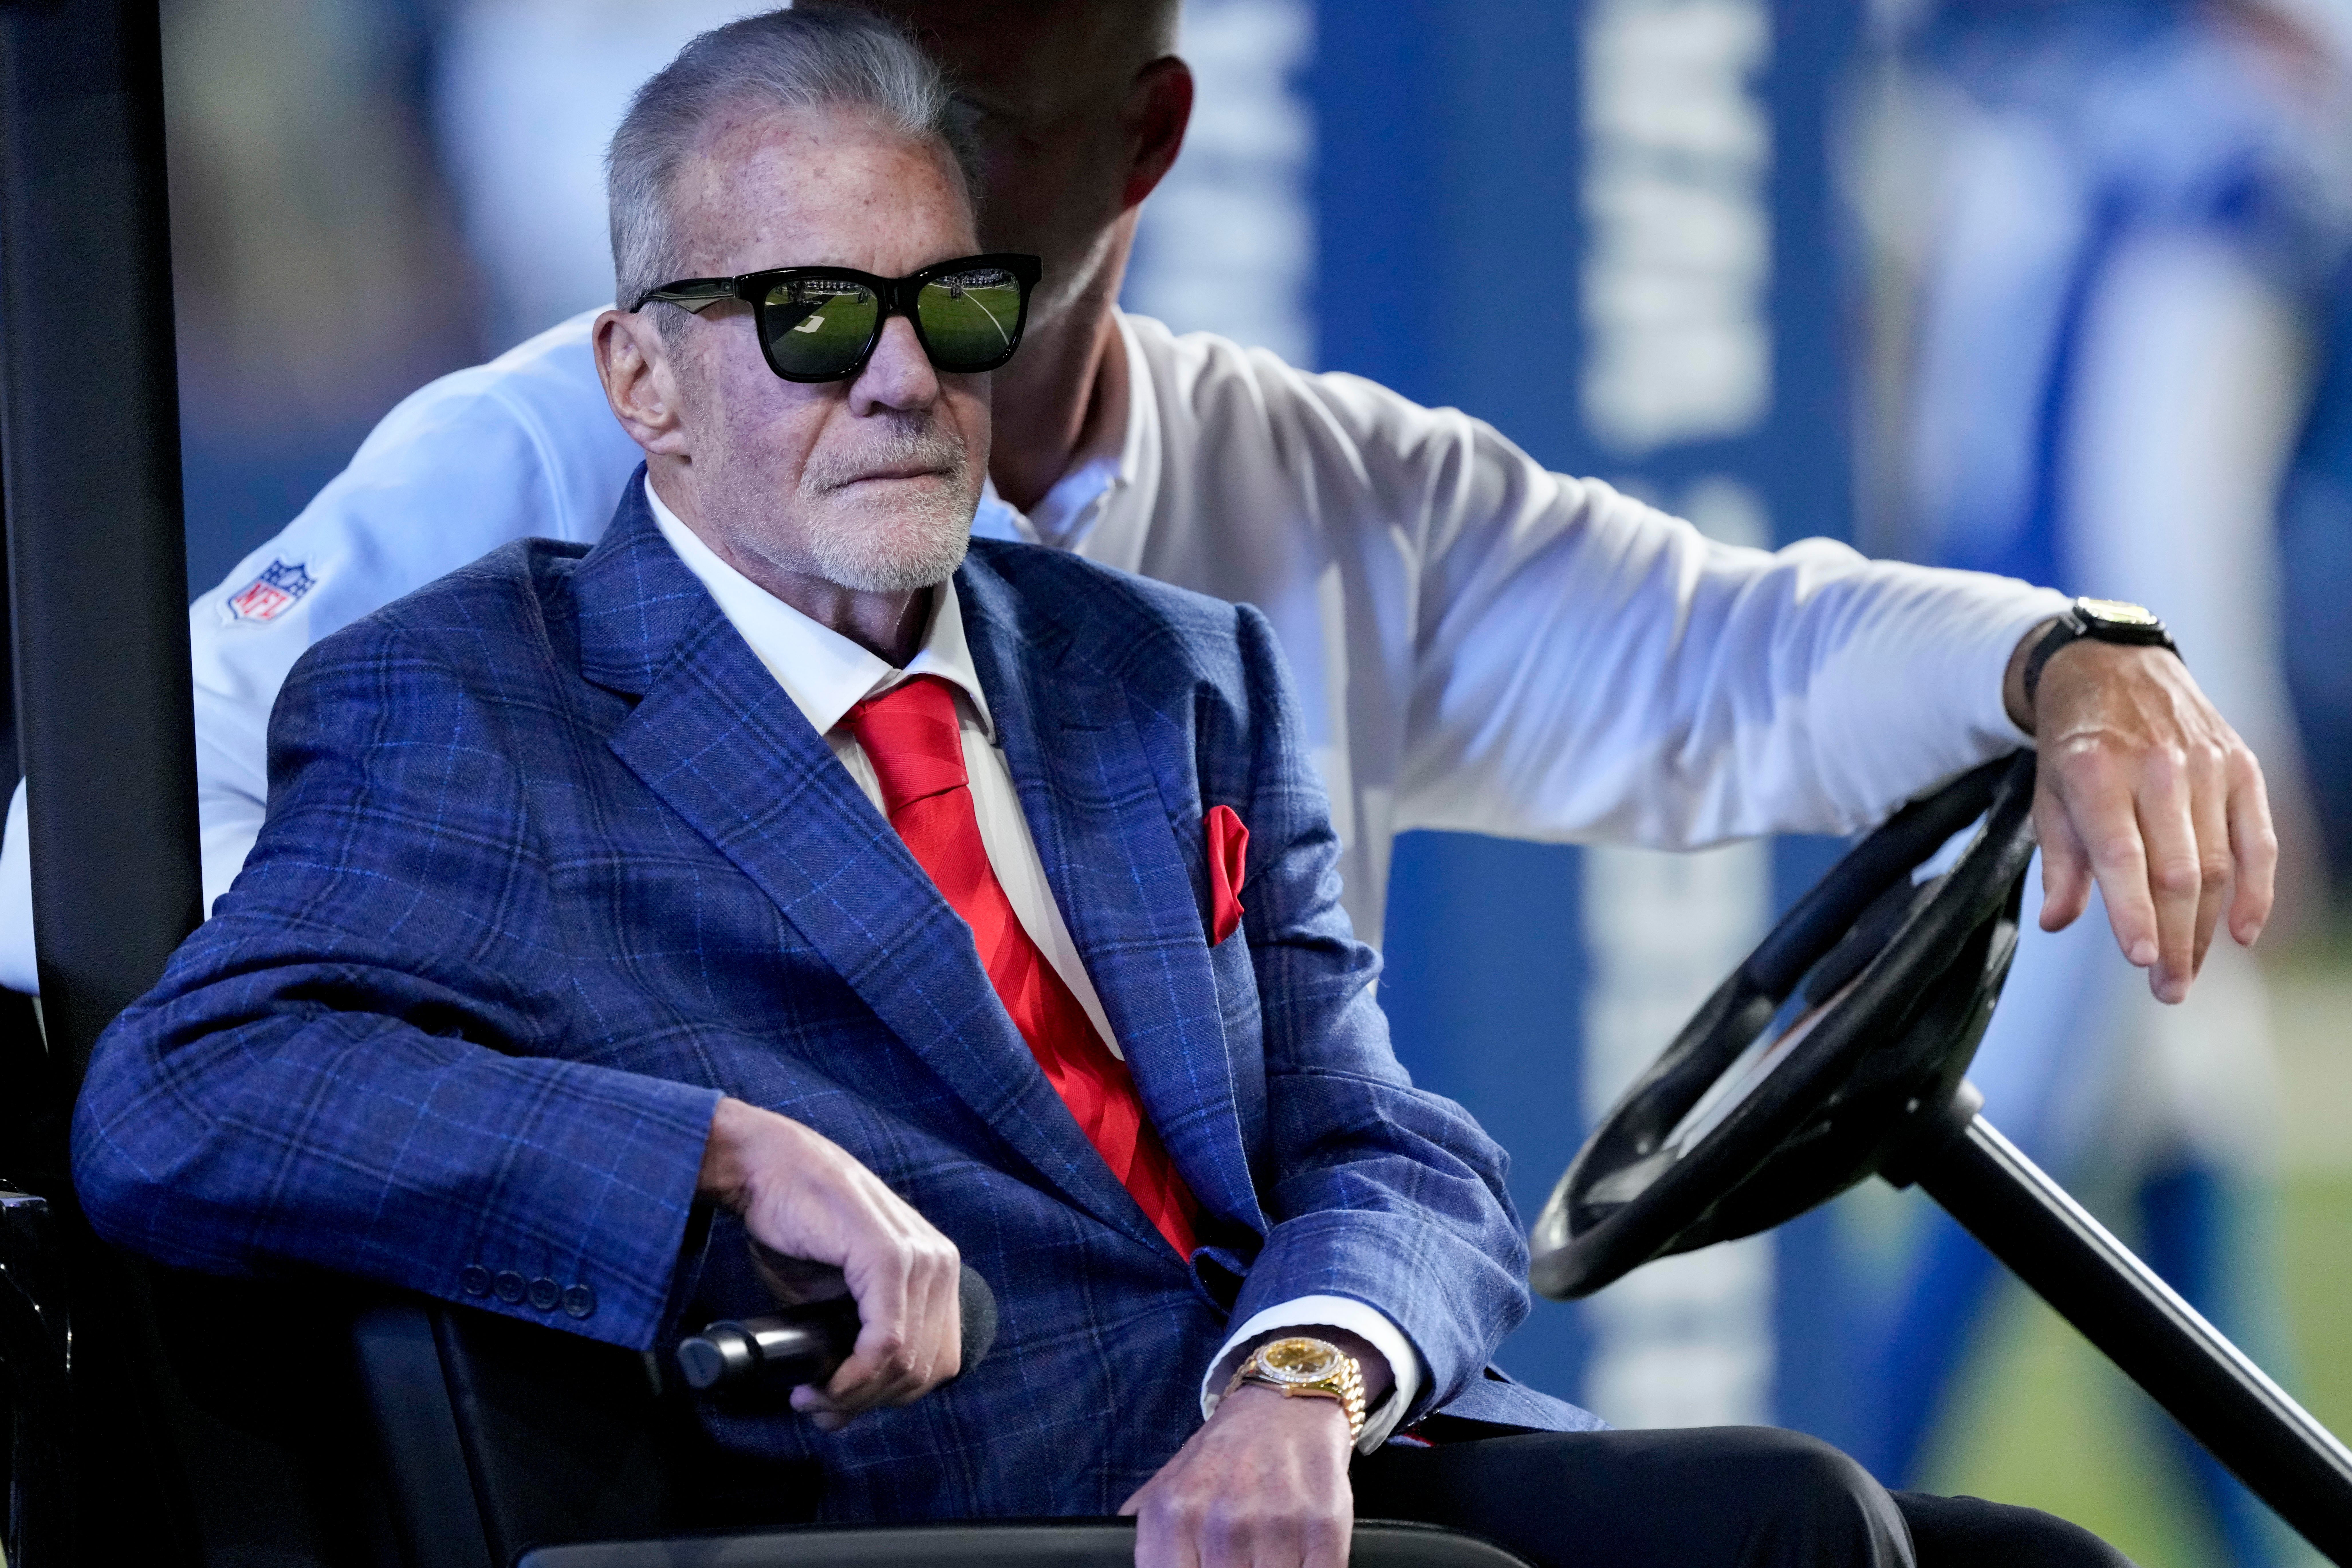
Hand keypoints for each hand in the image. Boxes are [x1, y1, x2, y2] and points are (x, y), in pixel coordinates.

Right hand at [696, 1097, 961, 1429]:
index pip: (937, 1360)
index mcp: (934, 1269)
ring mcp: (919, 1257)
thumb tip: (845, 1410)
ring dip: (856, 1395)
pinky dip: (853, 1377)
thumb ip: (852, 1343)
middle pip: (926, 1370)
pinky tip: (820, 1385)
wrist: (764, 1168)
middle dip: (870, 1402)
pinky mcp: (888, 1256)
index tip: (839, 1403)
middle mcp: (939, 1261)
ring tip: (812, 1397)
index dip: (889, 1396)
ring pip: (906, 1362)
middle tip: (819, 1406)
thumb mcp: (833, 1297)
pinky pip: (886, 1342)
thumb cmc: (794, 1227)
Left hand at [1120, 1385, 1354, 1567]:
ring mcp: (1275, 1521)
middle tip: (1236, 1557)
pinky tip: (1299, 1556)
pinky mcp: (1323, 1524)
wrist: (1285, 1404)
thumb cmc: (1224, 1455)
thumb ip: (1142, 1533)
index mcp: (1173, 1514)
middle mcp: (1221, 1518)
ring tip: (1266, 1552)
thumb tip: (1115, 1561)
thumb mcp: (1166, 1485)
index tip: (1204, 1567)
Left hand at [2006, 631, 2275, 1003]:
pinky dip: (2257, 890)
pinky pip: (2257, 840)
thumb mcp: (2048, 794)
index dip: (2133, 912)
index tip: (2141, 959)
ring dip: (2206, 929)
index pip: (2121, 855)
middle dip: (2174, 939)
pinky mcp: (2241, 766)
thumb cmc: (2075, 744)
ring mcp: (2206, 766)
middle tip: (2167, 989)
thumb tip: (2058, 921)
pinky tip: (2244, 933)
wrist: (2112, 667)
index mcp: (2096, 772)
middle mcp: (2157, 768)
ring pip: (2216, 865)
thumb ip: (2059, 861)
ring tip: (2187, 973)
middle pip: (2176, 872)